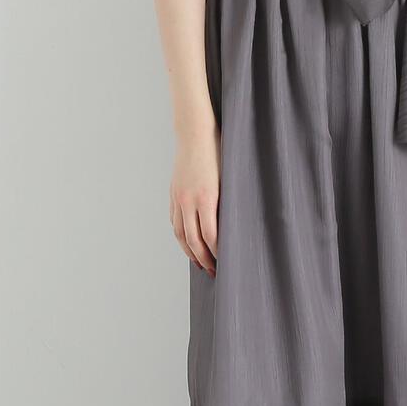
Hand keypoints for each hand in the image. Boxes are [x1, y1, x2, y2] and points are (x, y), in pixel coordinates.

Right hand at [170, 123, 220, 275]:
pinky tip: (187, 243)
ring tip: (200, 263)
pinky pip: (175, 222)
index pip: (211, 236)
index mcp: (207, 198)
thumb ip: (226, 203)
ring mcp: (179, 198)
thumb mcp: (228, 179)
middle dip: (204, 258)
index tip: (225, 261)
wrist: (196, 134)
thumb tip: (233, 226)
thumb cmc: (218, 153)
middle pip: (194, 240)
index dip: (217, 253)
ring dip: (190, 252)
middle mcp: (189, 201)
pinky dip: (181, 236)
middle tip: (214, 271)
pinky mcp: (174, 195)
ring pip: (180, 234)